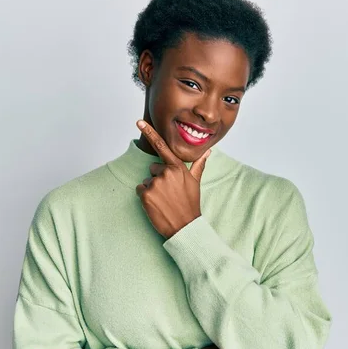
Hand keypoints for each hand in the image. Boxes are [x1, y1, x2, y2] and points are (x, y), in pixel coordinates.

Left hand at [135, 120, 210, 239]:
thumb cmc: (190, 204)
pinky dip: (145, 198)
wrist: (185, 226)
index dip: (150, 133)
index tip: (139, 122)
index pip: (162, 146)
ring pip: (147, 181)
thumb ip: (199, 164)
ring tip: (164, 200)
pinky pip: (140, 190)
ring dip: (152, 190)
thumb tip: (208, 151)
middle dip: (158, 179)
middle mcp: (166, 172)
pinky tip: (157, 205)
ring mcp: (155, 183)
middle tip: (169, 193)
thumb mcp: (195, 182)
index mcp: (178, 167)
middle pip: (153, 169)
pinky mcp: (146, 194)